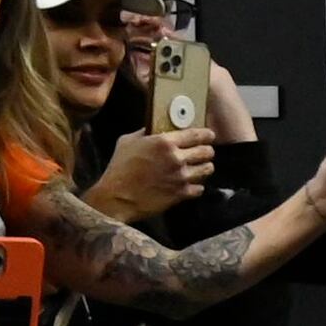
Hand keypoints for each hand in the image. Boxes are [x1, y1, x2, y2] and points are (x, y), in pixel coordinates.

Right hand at [91, 128, 216, 218]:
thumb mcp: (127, 141)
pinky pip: (200, 188)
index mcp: (164, 142)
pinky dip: (197, 186)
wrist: (116, 197)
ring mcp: (180, 177)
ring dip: (204, 167)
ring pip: (207, 169)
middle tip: (205, 152)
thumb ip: (144, 133)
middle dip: (207, 151)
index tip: (209, 135)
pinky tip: (190, 184)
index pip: (197, 134)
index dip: (206, 134)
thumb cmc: (119, 168)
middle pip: (206, 151)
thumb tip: (154, 128)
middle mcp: (176, 158)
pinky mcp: (181, 194)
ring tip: (200, 167)